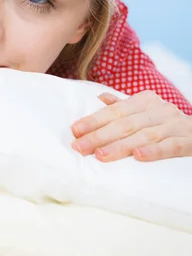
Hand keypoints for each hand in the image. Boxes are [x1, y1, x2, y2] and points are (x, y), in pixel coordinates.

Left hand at [71, 90, 191, 161]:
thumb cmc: (168, 123)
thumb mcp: (147, 111)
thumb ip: (124, 106)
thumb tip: (100, 98)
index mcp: (145, 101)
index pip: (115, 111)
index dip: (94, 120)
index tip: (75, 131)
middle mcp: (159, 110)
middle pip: (125, 123)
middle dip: (100, 135)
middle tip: (79, 147)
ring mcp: (175, 125)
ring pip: (144, 135)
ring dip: (121, 146)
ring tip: (101, 155)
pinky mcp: (189, 141)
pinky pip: (170, 146)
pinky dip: (154, 151)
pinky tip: (138, 157)